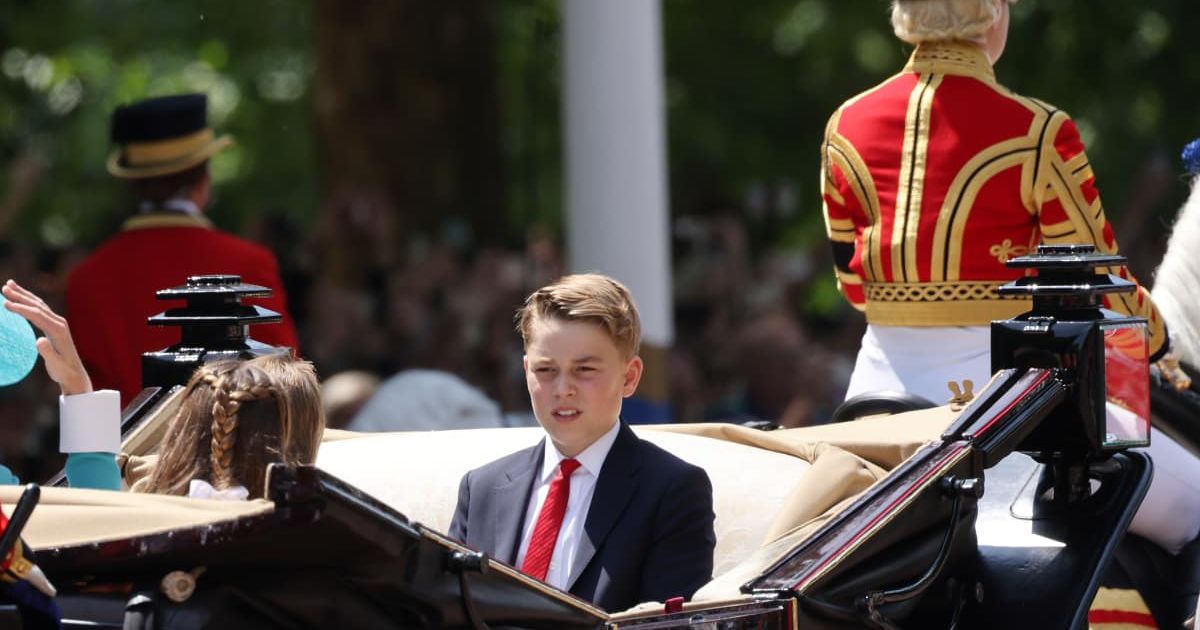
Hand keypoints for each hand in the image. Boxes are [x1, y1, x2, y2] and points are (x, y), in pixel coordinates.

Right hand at [1, 280, 91, 395]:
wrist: (74, 374)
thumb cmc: (63, 371)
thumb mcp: (55, 365)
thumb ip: (47, 353)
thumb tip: (39, 341)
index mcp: (58, 330)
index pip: (37, 315)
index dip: (21, 308)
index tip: (5, 304)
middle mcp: (59, 323)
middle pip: (37, 305)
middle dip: (20, 296)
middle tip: (4, 288)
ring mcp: (58, 323)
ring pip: (38, 304)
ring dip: (23, 294)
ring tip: (9, 285)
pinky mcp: (55, 325)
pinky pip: (40, 309)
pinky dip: (29, 301)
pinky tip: (20, 298)